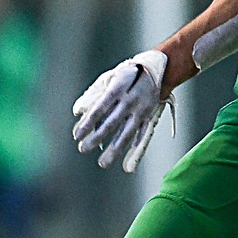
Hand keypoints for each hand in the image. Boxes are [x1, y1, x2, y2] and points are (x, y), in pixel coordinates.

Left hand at [72, 49, 175, 172]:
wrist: (160, 71)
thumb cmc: (128, 75)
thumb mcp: (110, 77)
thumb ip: (94, 94)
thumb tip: (78, 110)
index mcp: (118, 88)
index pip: (99, 108)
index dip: (88, 122)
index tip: (76, 135)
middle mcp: (130, 101)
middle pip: (111, 123)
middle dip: (96, 138)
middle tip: (82, 149)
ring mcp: (142, 111)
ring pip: (127, 134)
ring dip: (114, 150)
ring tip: (103, 163)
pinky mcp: (150, 119)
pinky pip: (142, 138)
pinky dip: (136, 152)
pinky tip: (128, 166)